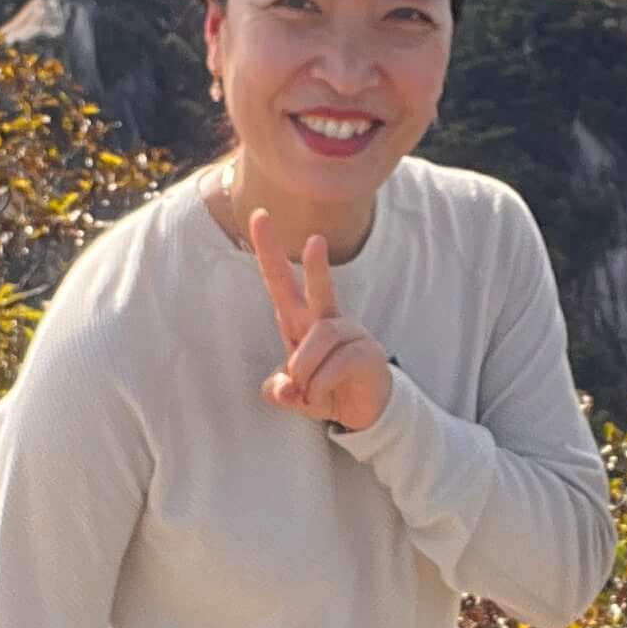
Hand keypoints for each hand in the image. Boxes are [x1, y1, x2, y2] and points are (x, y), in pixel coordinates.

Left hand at [246, 209, 393, 429]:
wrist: (363, 411)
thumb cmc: (325, 390)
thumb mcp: (293, 395)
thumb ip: (280, 391)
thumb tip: (282, 389)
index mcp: (301, 321)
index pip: (281, 282)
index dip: (268, 251)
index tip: (259, 216)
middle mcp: (326, 321)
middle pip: (319, 290)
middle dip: (315, 265)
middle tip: (316, 239)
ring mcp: (350, 334)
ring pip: (320, 337)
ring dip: (305, 370)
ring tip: (305, 392)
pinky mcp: (367, 353)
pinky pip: (336, 364)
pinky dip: (320, 387)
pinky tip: (320, 398)